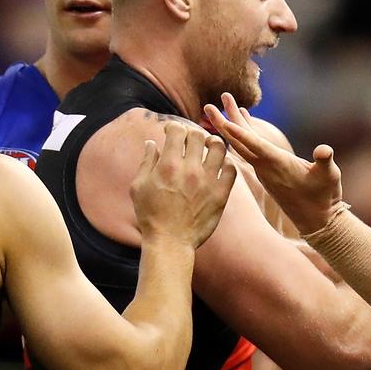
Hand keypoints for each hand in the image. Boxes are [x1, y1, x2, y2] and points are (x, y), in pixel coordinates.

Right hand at [131, 120, 236, 247]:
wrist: (170, 242)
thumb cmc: (150, 215)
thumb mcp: (139, 187)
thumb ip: (147, 162)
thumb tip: (151, 143)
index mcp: (168, 165)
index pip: (177, 131)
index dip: (174, 127)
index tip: (172, 132)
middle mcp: (190, 170)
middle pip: (199, 136)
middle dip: (192, 134)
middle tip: (190, 141)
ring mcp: (208, 181)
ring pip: (220, 148)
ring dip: (213, 144)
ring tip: (208, 148)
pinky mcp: (220, 194)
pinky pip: (231, 169)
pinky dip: (226, 163)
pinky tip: (219, 165)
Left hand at [205, 93, 343, 234]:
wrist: (317, 219)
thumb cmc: (324, 197)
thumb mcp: (330, 176)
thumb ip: (325, 161)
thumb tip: (324, 151)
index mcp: (278, 165)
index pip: (255, 147)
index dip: (240, 134)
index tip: (222, 122)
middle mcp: (266, 166)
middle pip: (239, 143)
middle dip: (223, 123)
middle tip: (207, 106)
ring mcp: (264, 169)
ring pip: (242, 144)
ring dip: (230, 125)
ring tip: (220, 105)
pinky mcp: (266, 170)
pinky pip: (248, 147)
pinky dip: (242, 132)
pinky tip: (241, 118)